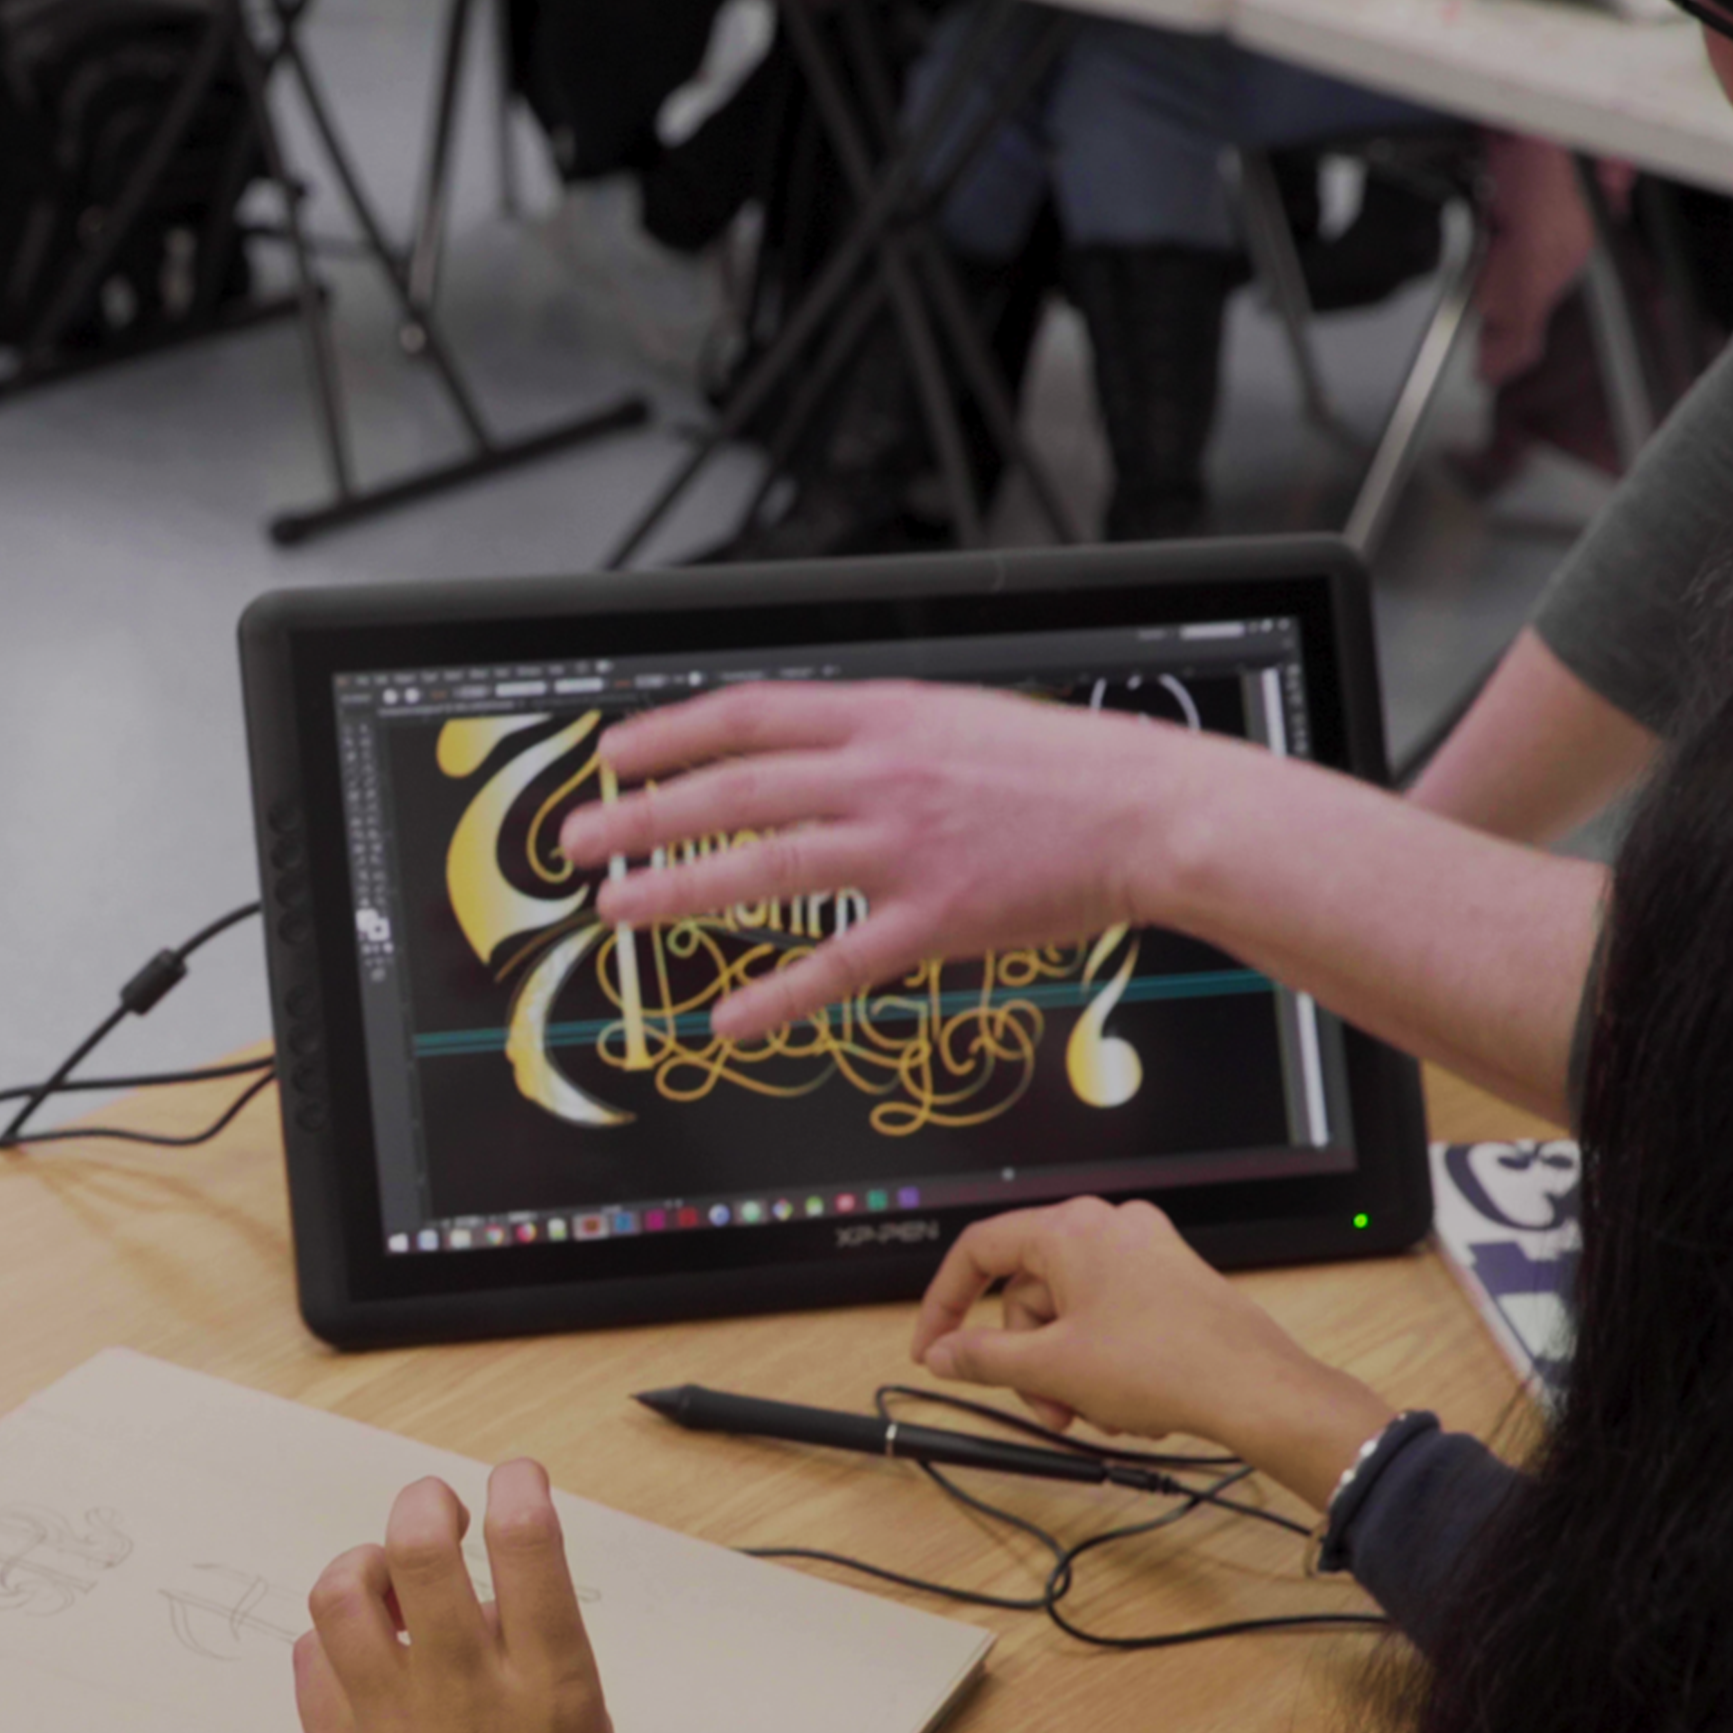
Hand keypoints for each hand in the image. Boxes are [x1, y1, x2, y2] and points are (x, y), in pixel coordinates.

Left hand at [292, 1461, 645, 1732]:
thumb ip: (538, 1654)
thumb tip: (494, 1582)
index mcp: (550, 1687)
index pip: (530, 1547)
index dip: (516, 1489)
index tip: (511, 1478)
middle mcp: (469, 1695)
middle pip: (420, 1548)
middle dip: (422, 1504)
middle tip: (431, 1510)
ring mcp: (394, 1730)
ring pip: (343, 1595)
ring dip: (361, 1566)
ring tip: (380, 1584)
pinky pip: (311, 1665)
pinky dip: (331, 1642)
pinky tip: (355, 1658)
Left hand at [553, 681, 1230, 1042]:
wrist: (1152, 809)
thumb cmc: (1060, 768)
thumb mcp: (954, 715)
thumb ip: (870, 731)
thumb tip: (787, 747)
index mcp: (884, 715)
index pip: (748, 716)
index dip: (670, 736)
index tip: (613, 754)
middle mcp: (882, 775)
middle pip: (735, 792)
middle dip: (644, 815)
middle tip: (580, 839)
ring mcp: (905, 848)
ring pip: (766, 869)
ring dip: (681, 889)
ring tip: (618, 909)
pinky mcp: (936, 919)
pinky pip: (837, 964)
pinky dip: (776, 995)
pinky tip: (726, 1018)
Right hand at [908, 1198, 1392, 1507]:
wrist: (1254, 1389)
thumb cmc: (1170, 1365)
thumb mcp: (1053, 1367)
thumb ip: (983, 1357)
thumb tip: (945, 1353)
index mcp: (1071, 1230)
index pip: (979, 1251)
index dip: (945, 1304)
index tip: (935, 1347)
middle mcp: (1108, 1228)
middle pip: (1028, 1291)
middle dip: (1028, 1358)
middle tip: (1042, 1405)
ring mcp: (1144, 1252)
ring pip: (1068, 1312)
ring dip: (1066, 1369)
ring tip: (1093, 1411)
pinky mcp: (1169, 1281)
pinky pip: (1107, 1316)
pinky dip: (1101, 1361)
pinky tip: (1124, 1402)